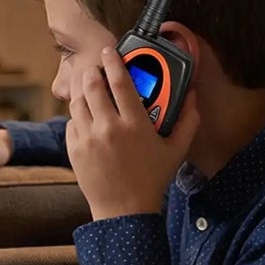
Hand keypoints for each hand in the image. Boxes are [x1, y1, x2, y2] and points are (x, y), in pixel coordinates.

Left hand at [66, 48, 200, 221]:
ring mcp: (88, 138)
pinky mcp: (74, 148)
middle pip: (92, 85)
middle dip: (92, 71)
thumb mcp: (175, 151)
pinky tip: (86, 116)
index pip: (120, 82)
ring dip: (82, 90)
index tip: (109, 52)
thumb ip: (187, 121)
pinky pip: (71, 122)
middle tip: (96, 68)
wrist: (125, 212)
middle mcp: (108, 128)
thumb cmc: (152, 180)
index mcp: (134, 125)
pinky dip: (77, 116)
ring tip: (88, 88)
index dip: (113, 62)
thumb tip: (193, 95)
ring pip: (77, 101)